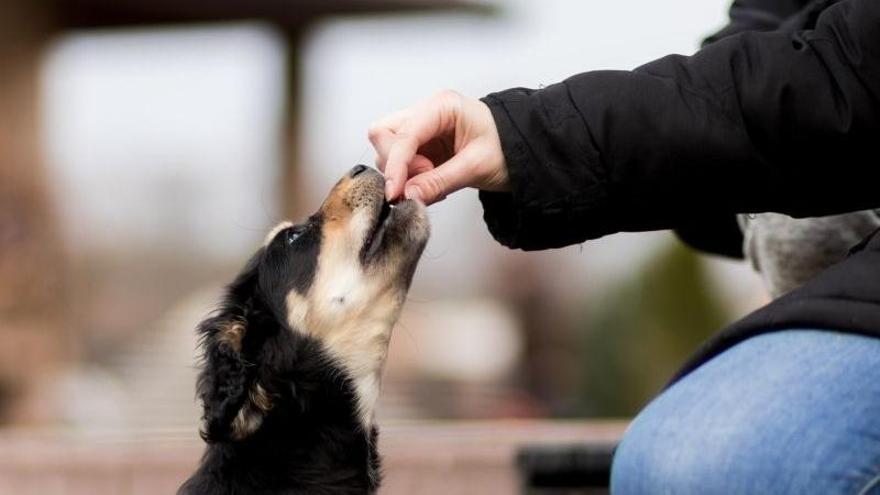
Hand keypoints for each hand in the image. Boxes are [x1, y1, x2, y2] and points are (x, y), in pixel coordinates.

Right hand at [369, 90, 508, 204]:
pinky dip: (410, 179)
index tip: (394, 192)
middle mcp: (427, 112)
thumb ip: (439, 181)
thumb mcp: (476, 166)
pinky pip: (401, 163)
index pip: (403, 133)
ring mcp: (422, 129)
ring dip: (404, 174)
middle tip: (424, 181)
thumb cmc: (508, 148)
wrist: (524, 152)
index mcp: (442, 106)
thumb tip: (408, 196)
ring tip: (434, 184)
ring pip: (388, 149)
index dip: (394, 164)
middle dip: (396, 164)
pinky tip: (432, 185)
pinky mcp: (422, 146)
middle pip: (384, 134)